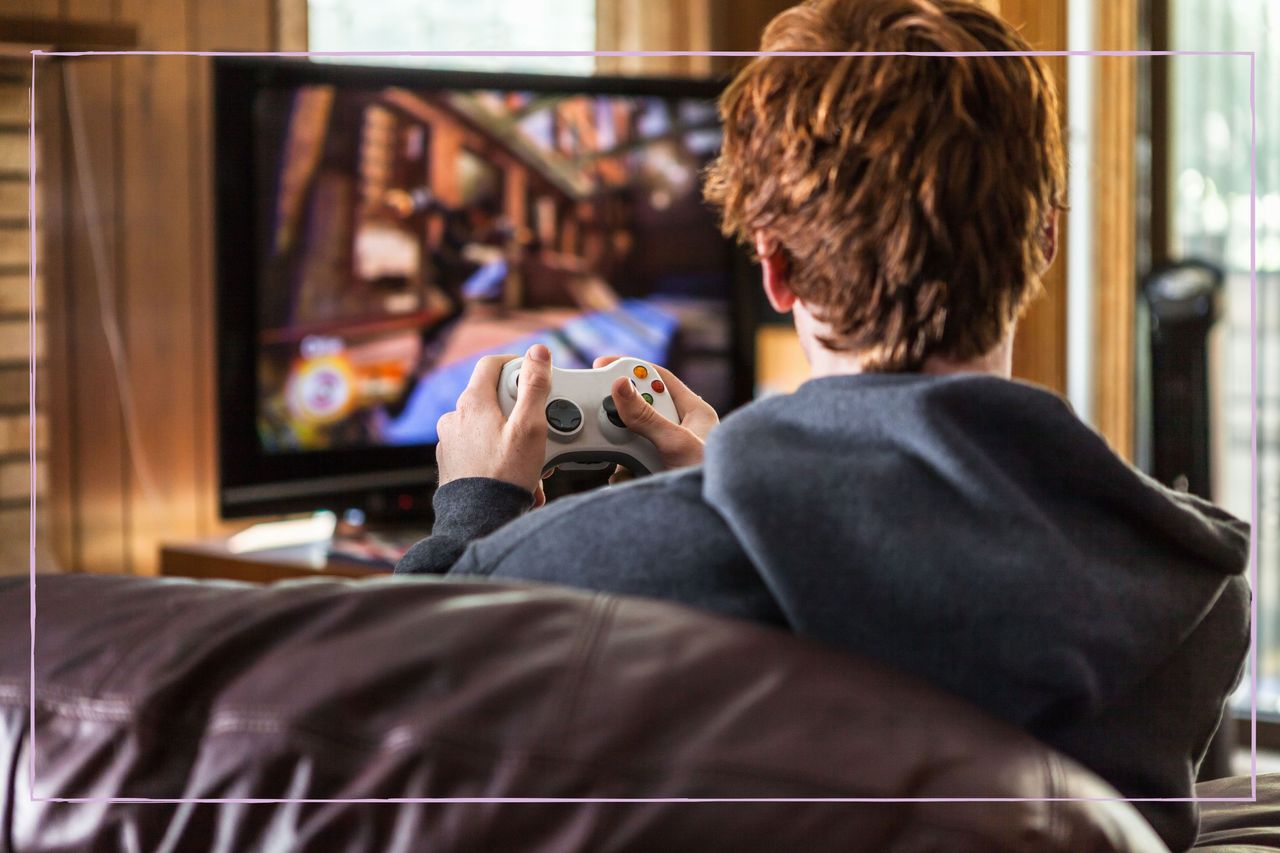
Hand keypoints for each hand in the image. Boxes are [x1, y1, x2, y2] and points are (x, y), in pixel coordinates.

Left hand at [436, 344, 553, 505]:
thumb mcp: (531, 426)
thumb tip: (538, 352)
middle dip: (519, 410)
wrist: (478, 520)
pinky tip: (514, 475)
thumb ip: (535, 386)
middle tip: (540, 428)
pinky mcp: (451, 464)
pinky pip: (477, 449)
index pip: (491, 364)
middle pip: (491, 397)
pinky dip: (497, 455)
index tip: (532, 373)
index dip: (515, 362)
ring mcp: (450, 441)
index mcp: (472, 403)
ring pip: (486, 425)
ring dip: (510, 436)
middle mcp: (454, 418)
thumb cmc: (504, 475)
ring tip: (531, 461)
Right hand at [594, 355, 718, 475]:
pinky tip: (625, 478)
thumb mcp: (675, 444)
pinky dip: (622, 470)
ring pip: (631, 437)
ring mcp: (666, 451)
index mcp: (694, 412)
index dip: (632, 369)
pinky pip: (629, 462)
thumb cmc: (708, 480)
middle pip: (639, 409)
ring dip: (621, 448)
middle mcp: (680, 429)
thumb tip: (620, 387)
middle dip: (622, 418)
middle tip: (609, 420)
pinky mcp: (654, 471)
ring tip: (624, 458)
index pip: (659, 379)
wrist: (711, 521)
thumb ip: (646, 417)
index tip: (605, 365)